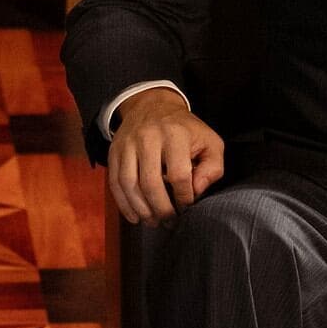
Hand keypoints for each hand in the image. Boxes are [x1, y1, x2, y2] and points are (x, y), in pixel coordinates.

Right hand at [106, 87, 224, 225]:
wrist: (152, 105)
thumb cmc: (185, 130)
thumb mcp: (210, 142)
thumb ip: (212, 168)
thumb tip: (196, 191)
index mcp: (175, 134)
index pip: (179, 174)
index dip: (183, 197)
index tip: (187, 207)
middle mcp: (148, 137)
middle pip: (150, 182)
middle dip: (161, 209)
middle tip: (169, 222)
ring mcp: (128, 144)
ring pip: (129, 184)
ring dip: (141, 209)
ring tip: (153, 222)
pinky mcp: (114, 151)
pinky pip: (114, 182)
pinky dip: (123, 203)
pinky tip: (135, 216)